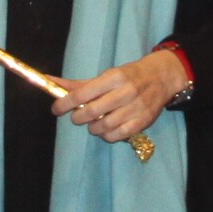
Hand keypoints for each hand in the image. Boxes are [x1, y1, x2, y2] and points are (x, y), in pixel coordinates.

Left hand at [53, 49, 187, 145]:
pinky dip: (107, 136)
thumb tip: (50, 80)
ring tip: (93, 123)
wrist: (161, 77)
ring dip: (92, 128)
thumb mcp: (106, 75)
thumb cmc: (129, 76)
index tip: (56, 109)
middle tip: (76, 117)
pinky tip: (106, 130)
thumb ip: (78, 84)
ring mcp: (136, 108)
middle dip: (78, 117)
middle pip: (92, 111)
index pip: (83, 93)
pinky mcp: (143, 122)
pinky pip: (118, 135)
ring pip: (104, 126)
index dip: (65, 103)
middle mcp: (125, 92)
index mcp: (114, 77)